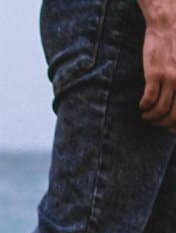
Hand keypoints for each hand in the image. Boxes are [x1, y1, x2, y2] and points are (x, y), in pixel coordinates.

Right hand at [140, 0, 175, 128]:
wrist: (170, 24)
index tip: (169, 127)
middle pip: (174, 115)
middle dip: (163, 124)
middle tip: (156, 123)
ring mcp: (170, 78)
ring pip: (160, 110)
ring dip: (151, 117)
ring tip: (146, 116)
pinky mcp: (155, 74)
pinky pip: (149, 99)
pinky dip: (144, 107)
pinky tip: (141, 106)